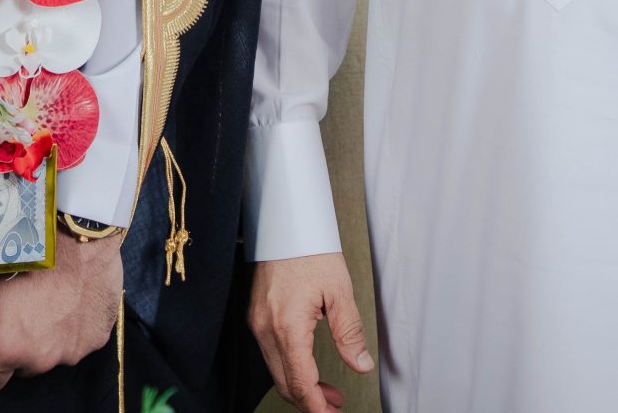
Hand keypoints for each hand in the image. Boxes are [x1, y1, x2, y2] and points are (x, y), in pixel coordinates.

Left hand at [0, 227, 124, 393]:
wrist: (77, 234)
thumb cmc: (27, 256)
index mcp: (9, 350)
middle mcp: (42, 360)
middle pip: (19, 369)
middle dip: (16, 347)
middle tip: (20, 308)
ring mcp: (73, 352)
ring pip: (49, 358)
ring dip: (45, 339)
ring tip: (46, 300)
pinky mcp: (96, 341)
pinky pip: (76, 344)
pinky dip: (70, 330)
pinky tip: (68, 300)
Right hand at [247, 253, 372, 412]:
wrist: (284, 222)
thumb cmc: (310, 249)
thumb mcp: (339, 290)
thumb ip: (350, 332)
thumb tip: (361, 364)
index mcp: (287, 326)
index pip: (300, 382)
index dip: (317, 406)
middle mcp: (266, 328)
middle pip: (285, 384)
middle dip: (311, 401)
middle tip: (336, 405)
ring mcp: (257, 323)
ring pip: (276, 371)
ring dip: (301, 386)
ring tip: (329, 391)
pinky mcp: (256, 316)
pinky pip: (271, 354)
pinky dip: (290, 368)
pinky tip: (309, 367)